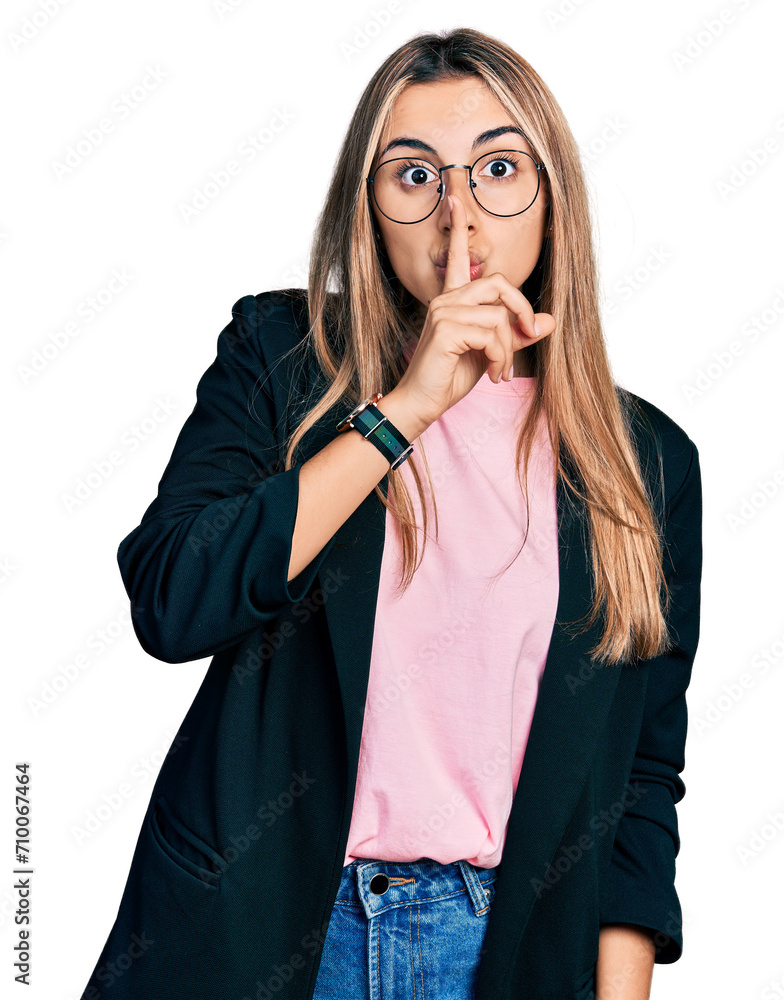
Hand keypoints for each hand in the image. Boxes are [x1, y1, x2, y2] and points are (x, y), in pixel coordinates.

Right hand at [395, 192, 554, 425]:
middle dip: (522, 310)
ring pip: (499, 316)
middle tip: (528, 335)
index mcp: (453, 300)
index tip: (454, 201)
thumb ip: (518, 336)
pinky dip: (499, 357)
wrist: (422, 403)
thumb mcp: (491, 354)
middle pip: (499, 283)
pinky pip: (491, 334)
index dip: (457, 229)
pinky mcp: (446, 329)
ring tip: (501, 371)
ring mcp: (444, 312)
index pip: (456, 258)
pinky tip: (491, 374)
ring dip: (508, 349)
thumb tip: (550, 321)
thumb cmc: (450, 378)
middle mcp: (446, 300)